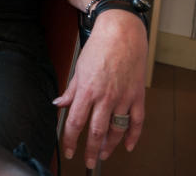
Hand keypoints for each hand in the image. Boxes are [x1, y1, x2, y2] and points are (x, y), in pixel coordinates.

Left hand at [54, 10, 146, 168]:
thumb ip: (70, 90)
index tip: (68, 151)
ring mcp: (123, 98)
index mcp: (86, 90)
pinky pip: (137, 121)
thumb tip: (58, 104)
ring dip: (110, 145)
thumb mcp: (78, 69)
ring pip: (117, 129)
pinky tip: (128, 145)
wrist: (121, 35)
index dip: (70, 139)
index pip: (75, 122)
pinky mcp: (137, 96)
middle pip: (96, 131)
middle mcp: (105, 97)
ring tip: (103, 154)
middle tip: (86, 161)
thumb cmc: (98, 48)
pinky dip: (133, 136)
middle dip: (90, 149)